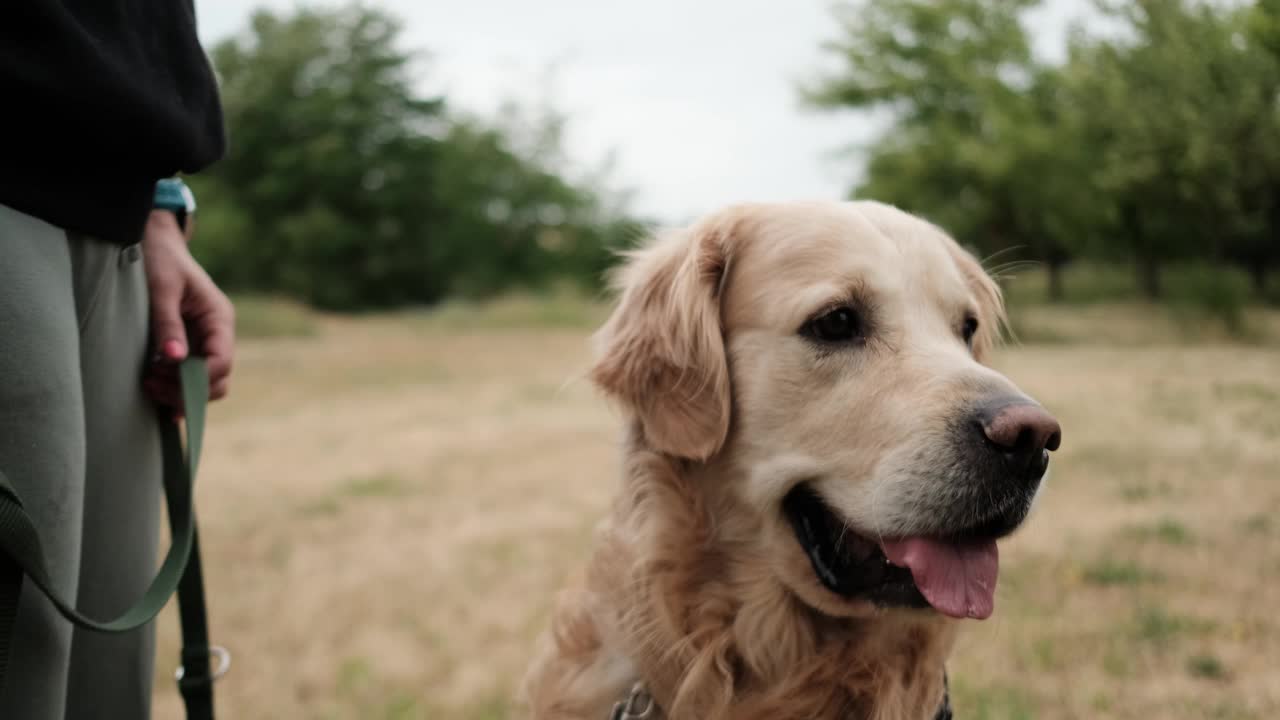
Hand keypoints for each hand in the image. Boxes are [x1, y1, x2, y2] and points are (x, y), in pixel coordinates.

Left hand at [141, 210, 234, 407]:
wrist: (153, 242)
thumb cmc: (159, 259)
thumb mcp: (161, 289)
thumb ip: (168, 324)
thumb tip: (175, 360)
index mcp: (219, 318)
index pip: (221, 361)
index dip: (198, 378)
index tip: (164, 377)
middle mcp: (216, 334)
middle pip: (218, 378)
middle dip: (188, 389)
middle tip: (152, 384)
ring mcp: (203, 341)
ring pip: (205, 382)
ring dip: (179, 390)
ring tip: (147, 383)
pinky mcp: (187, 345)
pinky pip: (189, 375)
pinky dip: (174, 387)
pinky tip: (154, 389)